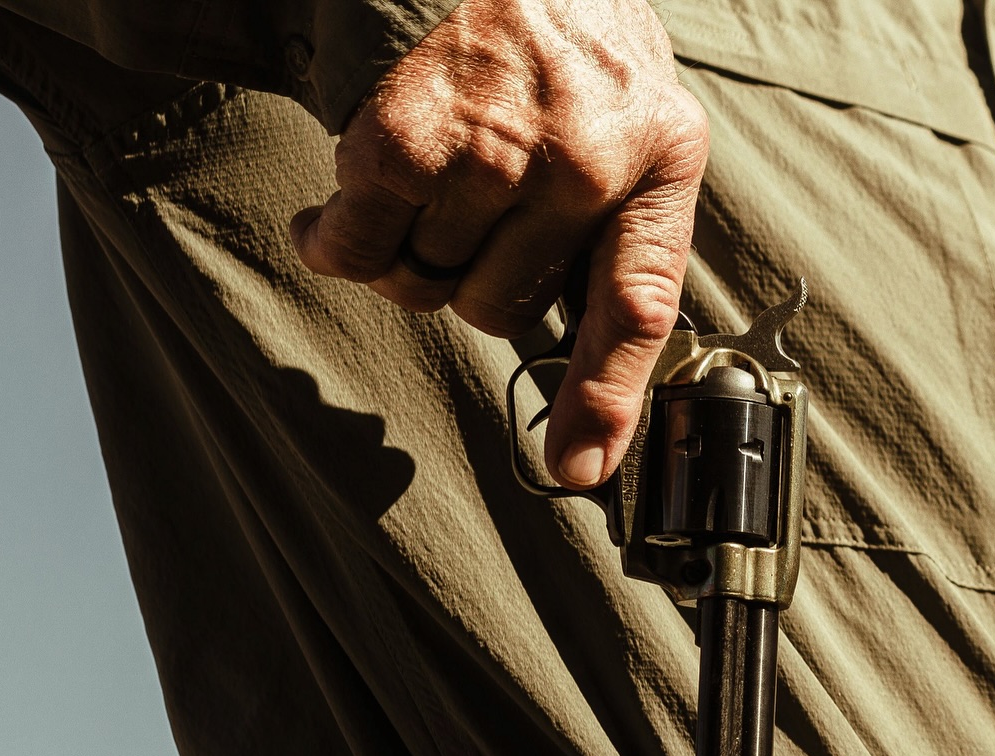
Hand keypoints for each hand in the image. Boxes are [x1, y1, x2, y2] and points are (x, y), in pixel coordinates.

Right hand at [289, 0, 707, 488]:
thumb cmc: (567, 49)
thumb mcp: (638, 130)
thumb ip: (622, 244)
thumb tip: (589, 406)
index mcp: (658, 162)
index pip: (634, 306)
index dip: (603, 398)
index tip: (577, 468)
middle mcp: (583, 160)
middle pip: (500, 309)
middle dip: (476, 277)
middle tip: (477, 205)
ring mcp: (494, 147)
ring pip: (427, 285)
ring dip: (412, 250)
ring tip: (429, 179)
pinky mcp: (406, 135)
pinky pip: (357, 250)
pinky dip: (336, 240)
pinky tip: (339, 207)